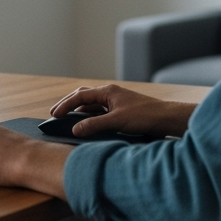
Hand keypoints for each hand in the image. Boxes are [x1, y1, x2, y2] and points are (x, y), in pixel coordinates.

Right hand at [50, 84, 194, 138]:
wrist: (166, 119)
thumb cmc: (144, 116)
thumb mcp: (116, 121)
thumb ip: (94, 125)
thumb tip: (74, 129)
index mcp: (108, 91)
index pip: (80, 96)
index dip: (65, 105)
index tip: (54, 115)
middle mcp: (111, 94)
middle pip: (84, 96)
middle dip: (69, 104)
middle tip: (56, 114)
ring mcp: (117, 102)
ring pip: (92, 104)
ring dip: (79, 111)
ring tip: (68, 119)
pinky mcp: (122, 111)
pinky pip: (101, 111)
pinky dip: (90, 116)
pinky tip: (88, 124)